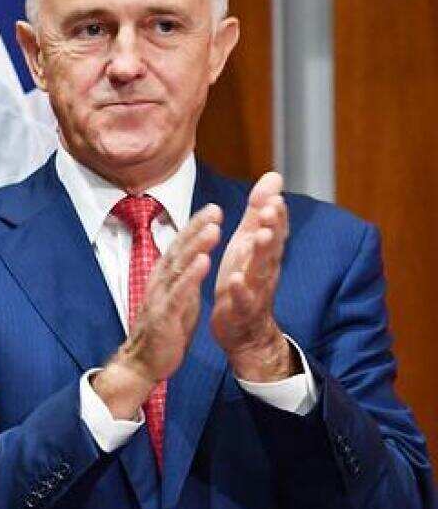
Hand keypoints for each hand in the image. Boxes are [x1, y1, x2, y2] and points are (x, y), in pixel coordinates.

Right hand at [93, 204, 222, 418]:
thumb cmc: (163, 331)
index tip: (213, 209)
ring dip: (196, 246)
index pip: (180, 247)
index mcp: (164, 278)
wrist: (143, 363)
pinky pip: (179, 293)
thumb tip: (196, 258)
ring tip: (213, 229)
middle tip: (215, 209)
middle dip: (196, 228)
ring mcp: (160, 298)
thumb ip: (185, 279)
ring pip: (179, 267)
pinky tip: (204, 261)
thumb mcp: (177, 299)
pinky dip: (191, 276)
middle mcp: (160, 282)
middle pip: (179, 250)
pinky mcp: (164, 316)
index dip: (195, 227)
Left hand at [211, 172, 296, 381]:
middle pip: (271, 247)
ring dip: (261, 253)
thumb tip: (274, 177)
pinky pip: (243, 301)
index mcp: (263, 253)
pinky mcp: (241, 311)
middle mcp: (264, 270)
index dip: (275, 214)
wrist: (244, 331)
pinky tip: (233, 279)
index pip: (274, 230)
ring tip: (258, 236)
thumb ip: (259, 213)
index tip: (274, 195)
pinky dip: (240, 290)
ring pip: (261, 271)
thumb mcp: (248, 244)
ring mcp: (255, 291)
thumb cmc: (243, 280)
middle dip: (272, 227)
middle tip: (270, 209)